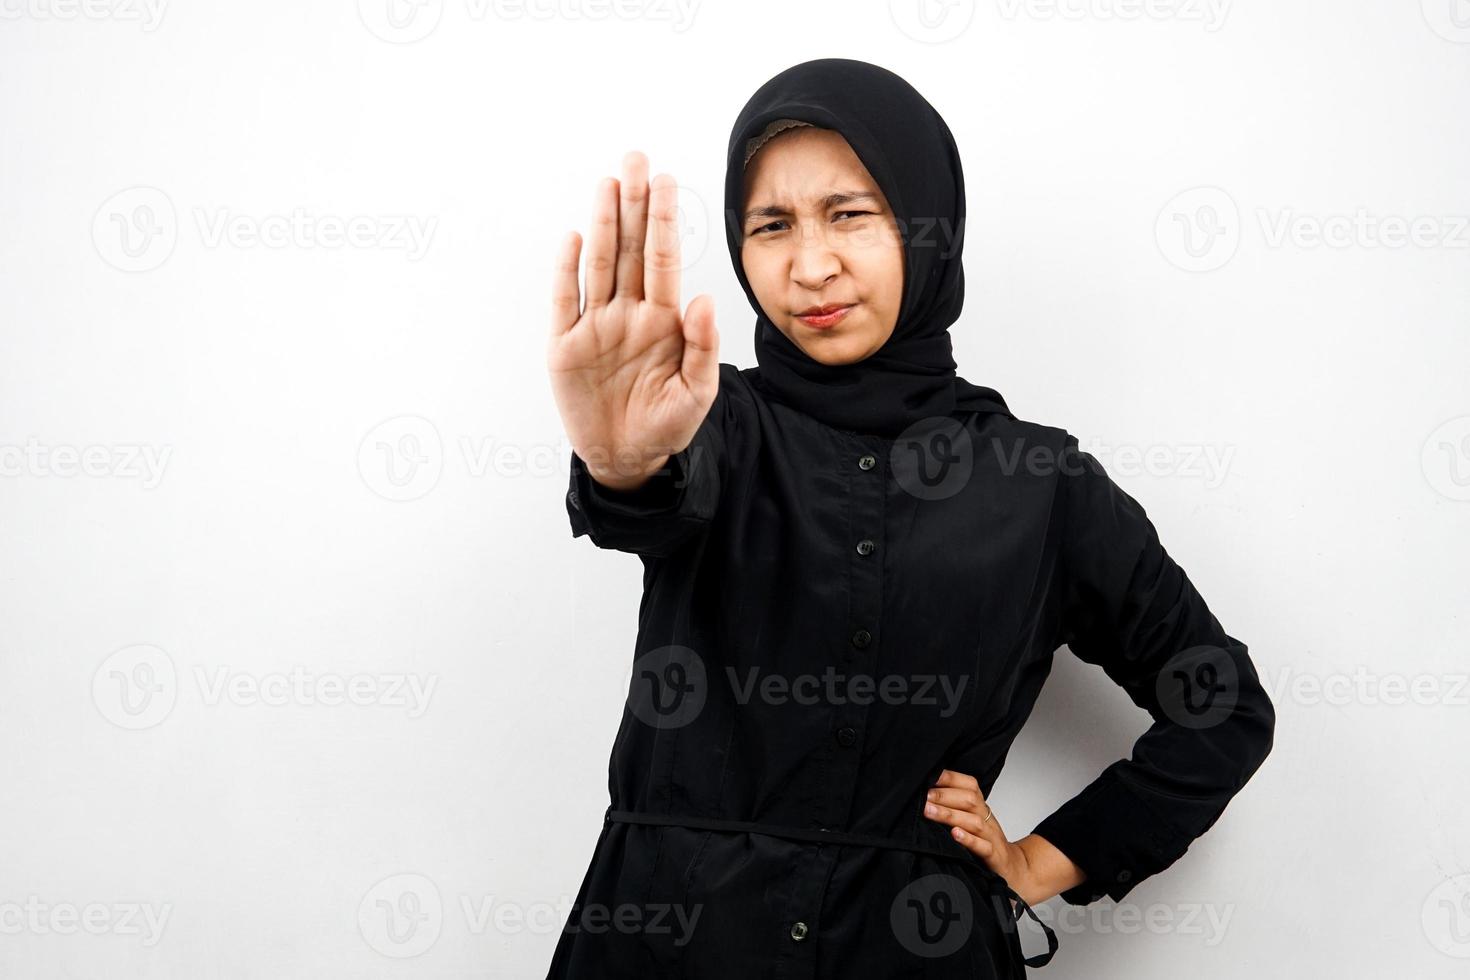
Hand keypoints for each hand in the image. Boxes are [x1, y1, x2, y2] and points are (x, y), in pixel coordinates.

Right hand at [547, 150, 719, 491]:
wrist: (625, 460)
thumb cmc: (666, 426)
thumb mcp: (696, 394)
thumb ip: (702, 346)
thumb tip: (703, 299)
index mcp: (664, 321)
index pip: (663, 259)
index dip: (663, 220)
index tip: (666, 181)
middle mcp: (629, 314)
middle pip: (629, 248)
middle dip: (633, 204)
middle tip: (636, 159)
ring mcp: (596, 326)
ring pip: (599, 264)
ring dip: (602, 224)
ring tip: (608, 184)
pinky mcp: (566, 345)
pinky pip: (565, 299)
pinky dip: (566, 269)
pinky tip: (572, 237)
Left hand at [922, 768, 1086, 908]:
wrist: (1013, 869)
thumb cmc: (986, 842)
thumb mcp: (971, 821)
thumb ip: (954, 808)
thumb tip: (924, 794)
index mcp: (981, 807)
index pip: (969, 785)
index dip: (950, 778)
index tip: (928, 776)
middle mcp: (987, 819)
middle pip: (969, 800)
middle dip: (944, 796)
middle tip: (923, 796)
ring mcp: (991, 837)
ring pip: (973, 822)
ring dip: (949, 814)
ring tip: (929, 811)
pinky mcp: (994, 857)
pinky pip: (983, 846)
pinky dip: (969, 839)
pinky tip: (954, 835)